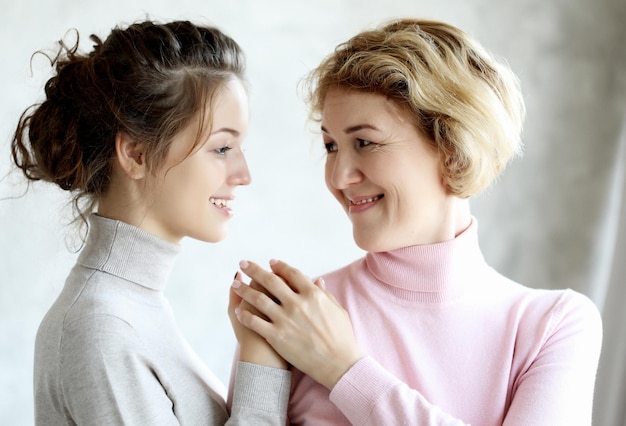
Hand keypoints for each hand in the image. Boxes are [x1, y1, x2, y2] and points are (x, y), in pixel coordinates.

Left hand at [232, 259, 363, 389]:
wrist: (338, 364)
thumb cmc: (341, 338)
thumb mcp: (337, 310)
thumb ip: (325, 294)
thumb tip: (317, 280)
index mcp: (313, 294)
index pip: (292, 273)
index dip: (279, 266)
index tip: (271, 263)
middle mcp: (297, 303)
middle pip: (270, 280)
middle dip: (254, 270)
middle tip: (244, 264)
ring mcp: (285, 319)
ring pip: (258, 298)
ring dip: (244, 289)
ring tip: (236, 284)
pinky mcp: (277, 336)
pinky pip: (255, 322)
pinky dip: (245, 314)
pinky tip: (238, 310)